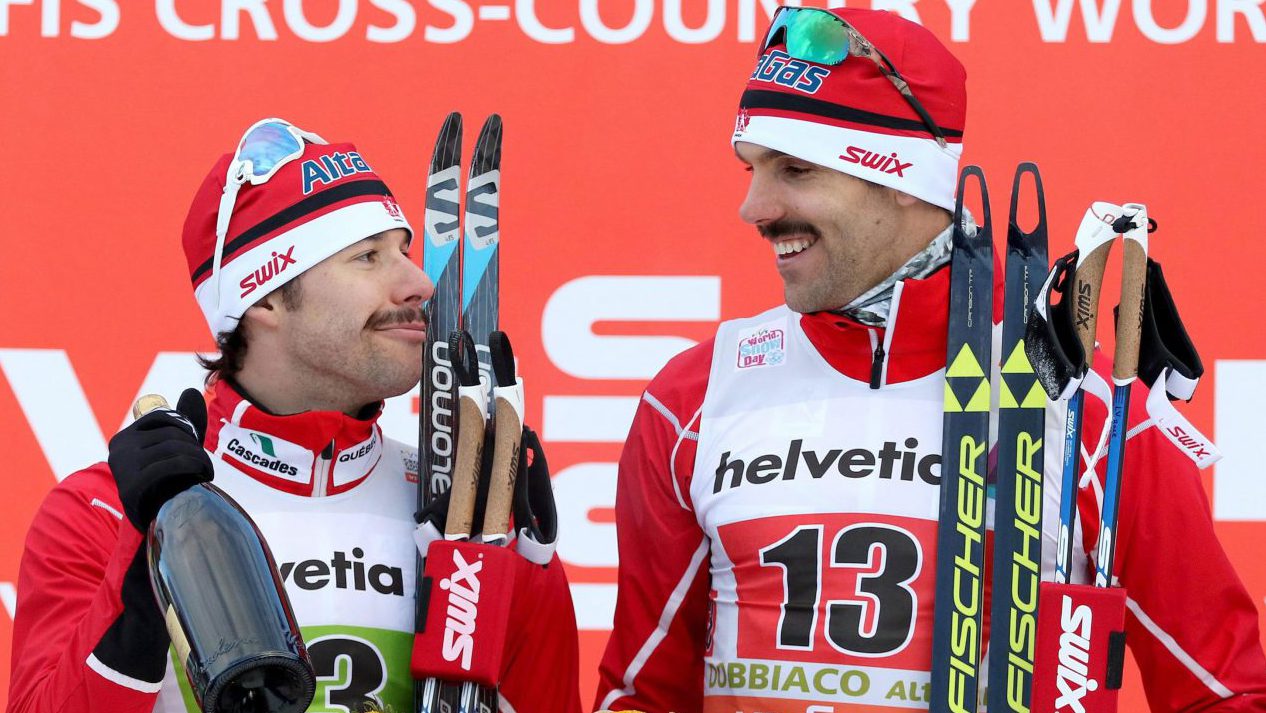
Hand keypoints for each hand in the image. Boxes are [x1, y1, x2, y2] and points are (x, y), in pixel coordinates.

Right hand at [107, 388, 212, 529]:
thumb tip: (191, 391)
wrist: (158, 521)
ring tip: (204, 472)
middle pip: (170, 434)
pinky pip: (169, 465)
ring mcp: (123, 467)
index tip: (195, 446)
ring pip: (173, 447)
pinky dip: (192, 468)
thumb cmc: (168, 483)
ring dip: (198, 459)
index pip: (162, 418)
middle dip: (196, 447)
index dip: (186, 428)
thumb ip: (183, 422)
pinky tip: (201, 478)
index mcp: (125, 437)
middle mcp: (119, 448)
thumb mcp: (174, 450)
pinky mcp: (131, 486)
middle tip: (205, 464)